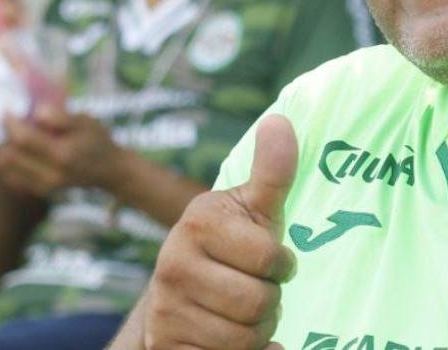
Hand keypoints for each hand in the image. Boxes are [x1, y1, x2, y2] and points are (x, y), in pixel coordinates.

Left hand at [0, 105, 123, 196]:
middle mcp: (50, 175)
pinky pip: (10, 177)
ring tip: (17, 136)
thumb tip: (36, 111)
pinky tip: (21, 151)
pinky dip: (9, 163)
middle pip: (8, 156)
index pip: (23, 139)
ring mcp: (43, 186)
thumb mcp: (86, 121)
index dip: (10, 123)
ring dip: (5, 149)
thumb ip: (61, 117)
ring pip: (5, 168)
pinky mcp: (39, 191)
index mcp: (62, 155)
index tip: (8, 109)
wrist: (108, 170)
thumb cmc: (97, 140)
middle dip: (5, 136)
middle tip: (12, 122)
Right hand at [141, 114, 296, 349]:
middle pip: (258, 303)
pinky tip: (239, 345)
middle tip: (257, 289)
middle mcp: (172, 266)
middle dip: (270, 302)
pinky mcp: (167, 346)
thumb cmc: (232, 243)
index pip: (269, 258)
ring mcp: (165, 311)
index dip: (282, 264)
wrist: (184, 291)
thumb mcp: (255, 206)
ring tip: (243, 312)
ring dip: (256, 331)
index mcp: (198, 223)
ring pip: (244, 340)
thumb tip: (280, 120)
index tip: (272, 259)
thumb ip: (273, 170)